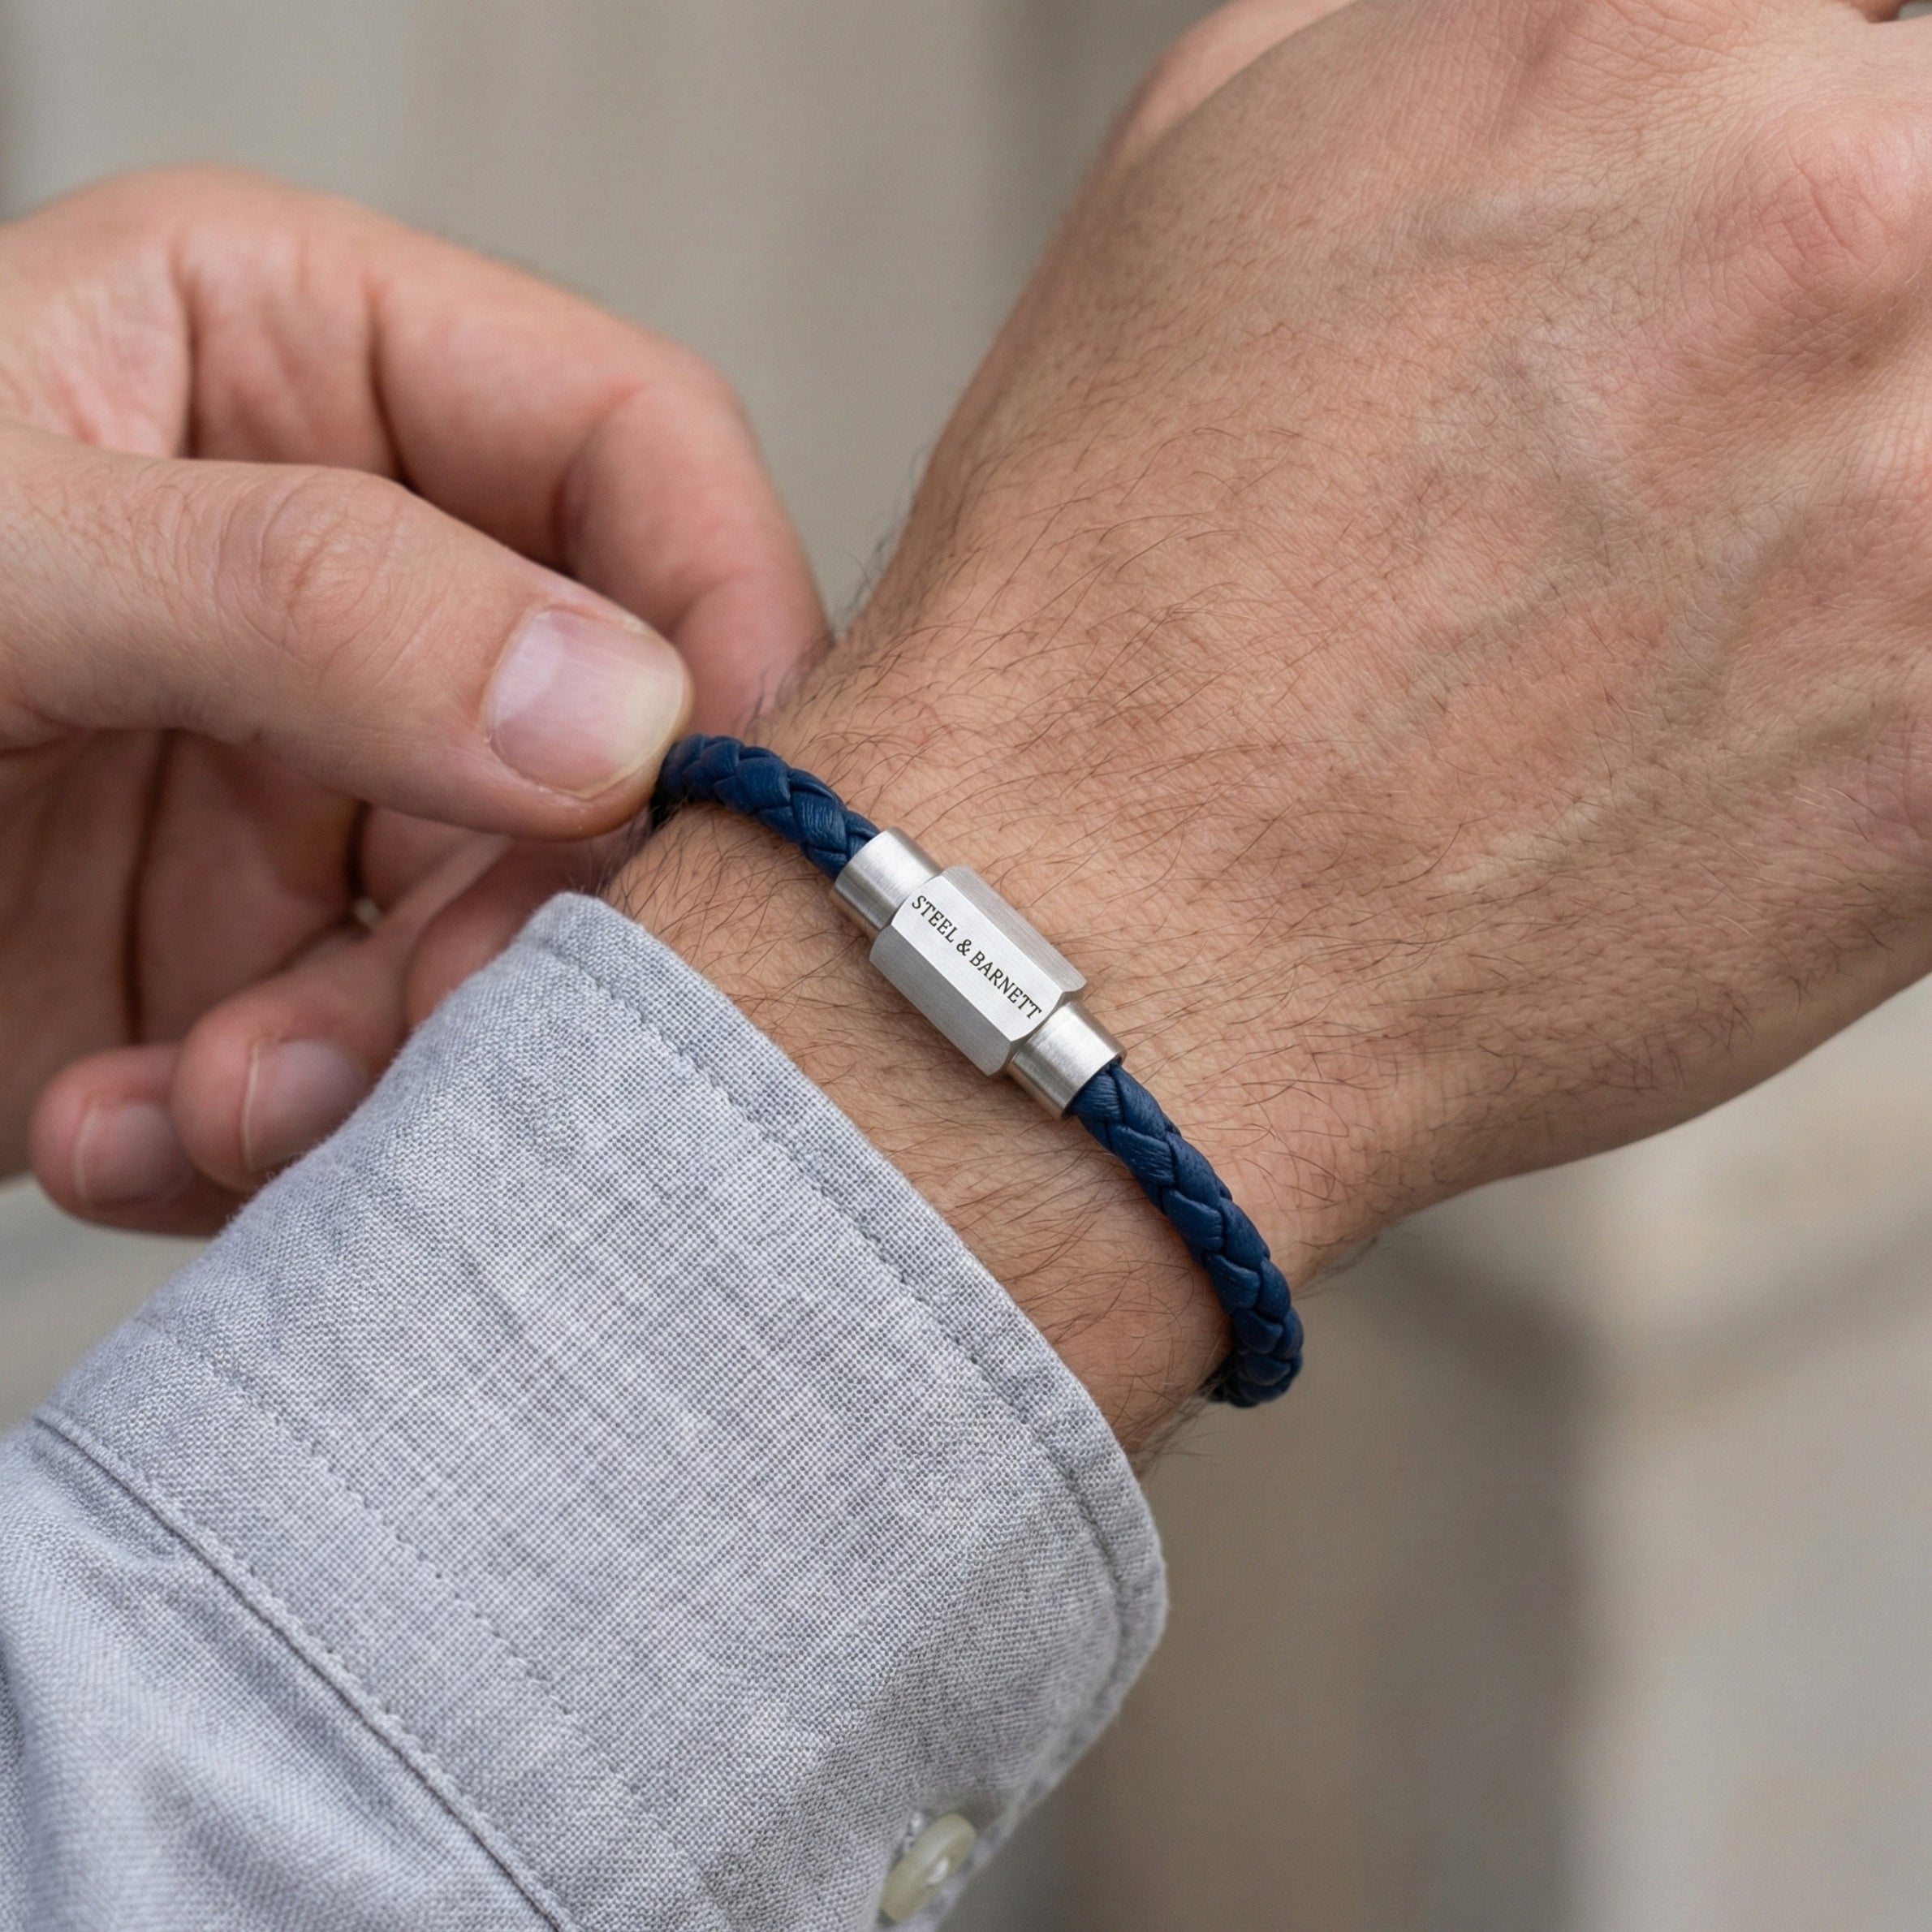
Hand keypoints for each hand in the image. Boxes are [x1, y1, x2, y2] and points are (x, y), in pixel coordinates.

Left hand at [11, 169, 820, 1232]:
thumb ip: (308, 594)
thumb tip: (624, 711)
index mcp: (297, 366)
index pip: (635, 454)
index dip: (715, 619)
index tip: (704, 806)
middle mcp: (343, 581)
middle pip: (601, 741)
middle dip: (519, 918)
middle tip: (407, 1035)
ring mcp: (305, 781)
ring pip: (506, 935)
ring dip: (386, 1062)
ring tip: (212, 1109)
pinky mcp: (249, 957)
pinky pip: (376, 1064)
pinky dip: (276, 1141)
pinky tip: (121, 1128)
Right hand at [614, 0, 1931, 1448]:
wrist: (1093, 937)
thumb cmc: (1105, 607)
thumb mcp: (1209, 175)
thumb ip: (1455, 48)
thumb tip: (1602, 54)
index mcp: (1645, 37)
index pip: (1851, 40)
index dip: (1770, 152)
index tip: (1722, 254)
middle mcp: (1837, 226)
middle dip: (1831, 314)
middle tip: (1674, 453)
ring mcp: (1929, 499)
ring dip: (1861, 500)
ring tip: (1679, 612)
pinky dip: (1877, 677)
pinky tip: (1719, 727)